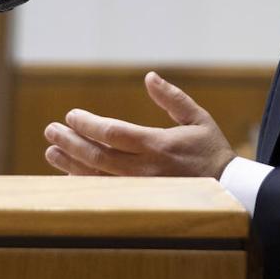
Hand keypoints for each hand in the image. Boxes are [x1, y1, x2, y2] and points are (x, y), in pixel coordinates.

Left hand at [43, 71, 236, 177]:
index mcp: (158, 145)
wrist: (229, 192)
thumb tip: (149, 77)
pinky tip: (69, 174)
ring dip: (70, 164)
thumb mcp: (197, 118)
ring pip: (97, 178)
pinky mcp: (139, 201)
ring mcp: (140, 189)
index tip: (71, 116)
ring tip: (51, 152)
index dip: (88, 125)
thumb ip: (172, 98)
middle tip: (50, 131)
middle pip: (97, 156)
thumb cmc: (211, 151)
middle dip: (70, 143)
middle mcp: (145, 169)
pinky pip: (105, 194)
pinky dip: (85, 184)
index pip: (113, 134)